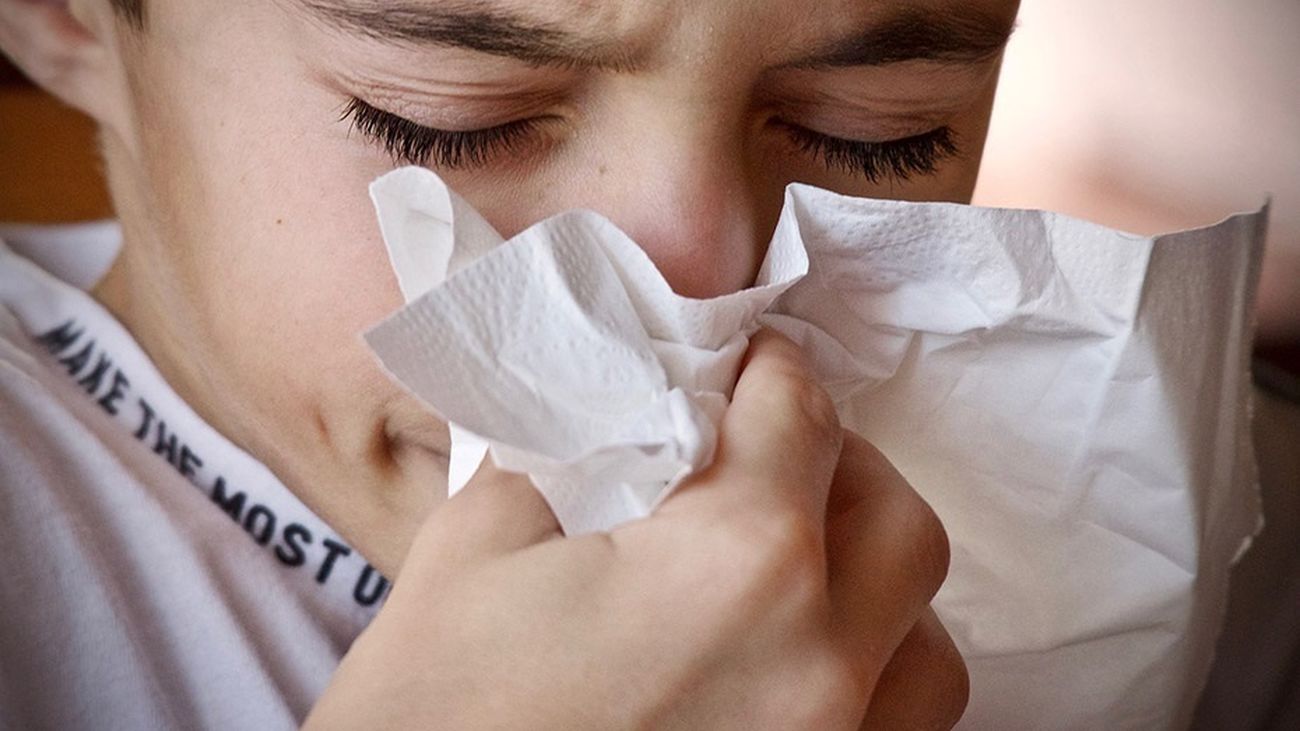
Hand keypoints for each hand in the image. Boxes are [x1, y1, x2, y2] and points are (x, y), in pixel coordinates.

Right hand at [304, 329, 965, 728]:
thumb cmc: (434, 713)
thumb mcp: (475, 548)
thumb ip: (570, 454)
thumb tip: (623, 417)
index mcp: (738, 563)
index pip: (800, 417)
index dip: (773, 369)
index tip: (751, 364)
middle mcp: (820, 662)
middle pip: (897, 521)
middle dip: (841, 467)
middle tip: (771, 458)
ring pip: (928, 645)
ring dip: (875, 586)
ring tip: (798, 572)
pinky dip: (869, 681)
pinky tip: (792, 668)